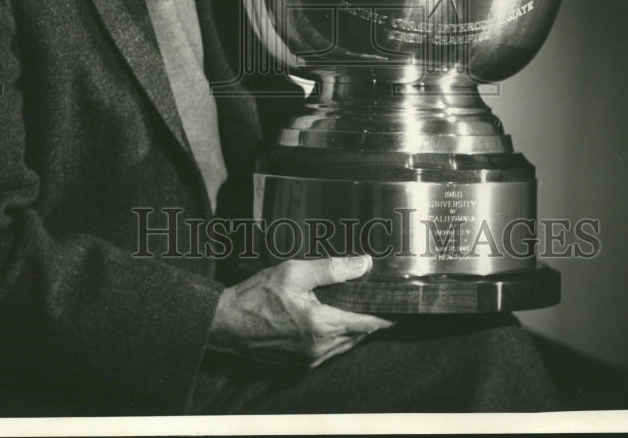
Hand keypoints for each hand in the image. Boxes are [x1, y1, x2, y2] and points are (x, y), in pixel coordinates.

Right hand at [208, 254, 392, 368]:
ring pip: (344, 346)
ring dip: (353, 331)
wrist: (225, 325)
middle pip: (358, 336)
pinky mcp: (297, 365)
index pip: (367, 324)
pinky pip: (328, 353)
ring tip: (360, 311)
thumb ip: (330, 269)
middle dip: (370, 321)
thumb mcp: (293, 272)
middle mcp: (319, 349)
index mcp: (322, 326)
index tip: (402, 309)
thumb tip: (363, 264)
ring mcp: (308, 360)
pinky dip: (336, 339)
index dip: (386, 317)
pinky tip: (332, 323)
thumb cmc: (256, 296)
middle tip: (381, 303)